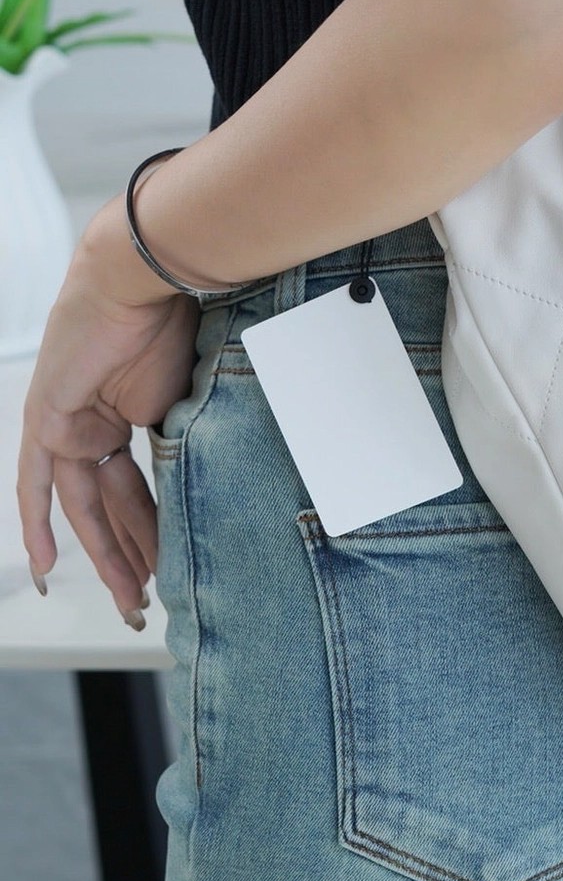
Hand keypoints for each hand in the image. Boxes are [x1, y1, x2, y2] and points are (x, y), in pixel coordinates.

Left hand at [16, 191, 201, 624]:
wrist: (143, 281)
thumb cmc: (177, 320)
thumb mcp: (188, 399)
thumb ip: (184, 445)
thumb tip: (207, 495)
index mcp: (128, 412)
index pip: (140, 487)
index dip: (154, 530)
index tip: (171, 566)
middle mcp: (94, 421)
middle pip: (113, 504)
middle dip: (132, 554)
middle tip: (148, 599)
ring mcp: (67, 422)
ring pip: (85, 504)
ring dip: (105, 551)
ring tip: (128, 596)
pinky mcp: (47, 419)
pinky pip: (37, 482)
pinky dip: (38, 523)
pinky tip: (46, 568)